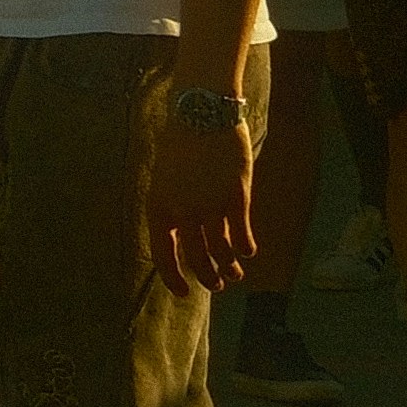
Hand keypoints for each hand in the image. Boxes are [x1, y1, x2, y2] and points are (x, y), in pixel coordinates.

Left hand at [139, 73, 257, 285]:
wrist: (202, 114)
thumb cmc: (183, 144)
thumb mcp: (166, 178)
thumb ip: (173, 207)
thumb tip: (183, 236)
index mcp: (158, 205)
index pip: (163, 253)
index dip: (173, 277)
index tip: (183, 292)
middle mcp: (182, 210)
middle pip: (196, 258)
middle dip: (207, 278)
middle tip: (217, 285)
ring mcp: (209, 204)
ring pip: (220, 251)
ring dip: (229, 267)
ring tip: (234, 274)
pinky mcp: (236, 196)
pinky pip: (241, 233)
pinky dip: (245, 247)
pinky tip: (247, 252)